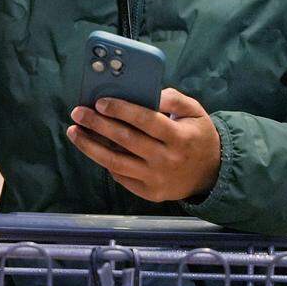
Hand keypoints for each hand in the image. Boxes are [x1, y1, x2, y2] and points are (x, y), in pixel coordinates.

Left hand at [66, 89, 221, 202]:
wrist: (212, 174)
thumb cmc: (197, 136)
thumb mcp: (195, 112)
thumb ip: (173, 99)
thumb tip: (146, 93)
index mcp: (179, 138)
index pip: (146, 121)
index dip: (122, 110)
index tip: (100, 102)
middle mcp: (167, 160)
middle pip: (126, 141)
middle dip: (98, 125)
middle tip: (78, 112)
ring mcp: (156, 179)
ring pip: (116, 162)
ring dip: (90, 146)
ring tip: (73, 132)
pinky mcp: (149, 193)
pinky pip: (121, 176)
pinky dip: (104, 161)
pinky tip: (92, 147)